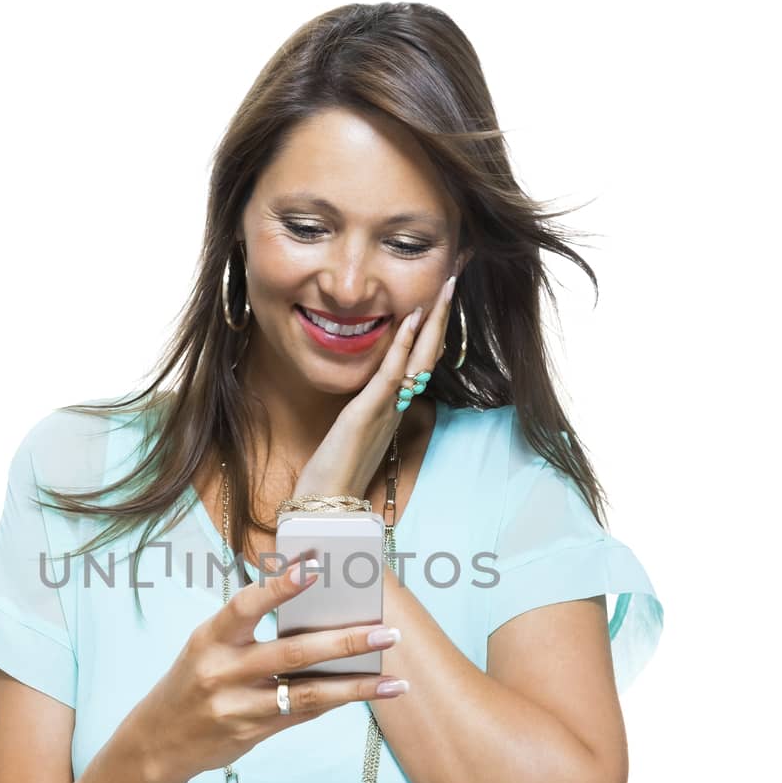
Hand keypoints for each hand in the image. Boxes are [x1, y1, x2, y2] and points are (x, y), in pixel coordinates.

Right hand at [136, 553, 408, 777]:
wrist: (159, 742)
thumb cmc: (193, 680)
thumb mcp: (207, 646)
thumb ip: (249, 628)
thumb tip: (311, 603)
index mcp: (210, 639)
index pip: (246, 605)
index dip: (279, 586)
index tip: (314, 567)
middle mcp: (222, 673)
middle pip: (292, 654)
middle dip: (344, 642)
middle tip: (386, 631)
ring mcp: (238, 707)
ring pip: (308, 694)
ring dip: (356, 686)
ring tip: (394, 679)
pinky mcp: (253, 733)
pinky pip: (303, 714)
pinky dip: (337, 701)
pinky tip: (369, 692)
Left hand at [293, 268, 458, 498]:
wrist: (326, 505)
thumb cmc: (337, 472)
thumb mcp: (356, 432)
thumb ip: (368, 408)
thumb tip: (374, 388)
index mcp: (394, 407)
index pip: (421, 360)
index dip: (434, 329)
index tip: (442, 297)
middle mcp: (397, 405)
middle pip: (430, 353)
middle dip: (443, 315)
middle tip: (455, 278)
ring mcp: (385, 409)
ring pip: (418, 360)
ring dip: (432, 322)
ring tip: (444, 288)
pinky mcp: (367, 414)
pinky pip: (390, 375)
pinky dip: (402, 345)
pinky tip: (410, 318)